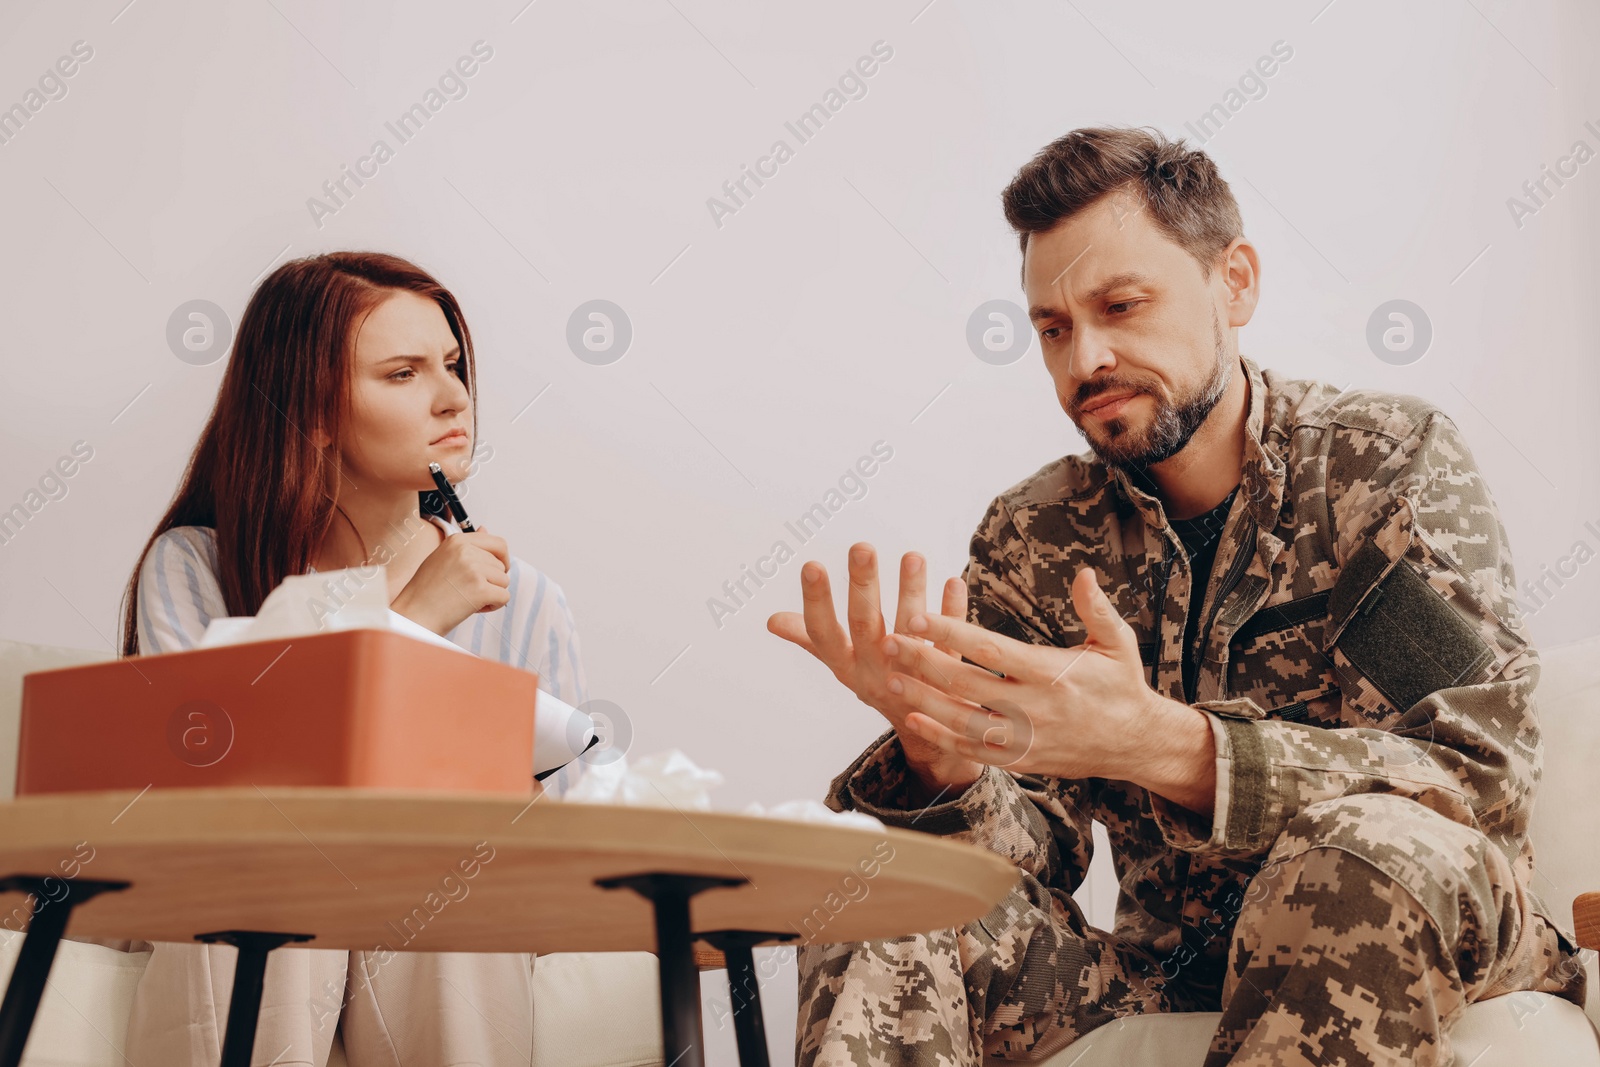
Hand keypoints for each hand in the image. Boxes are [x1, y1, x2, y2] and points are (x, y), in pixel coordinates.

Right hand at [390, 527, 510, 636]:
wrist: (414, 614)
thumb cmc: (426, 591)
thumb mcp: (443, 557)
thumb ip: (466, 545)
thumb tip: (484, 529)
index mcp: (457, 541)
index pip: (498, 543)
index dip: (501, 559)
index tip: (495, 570)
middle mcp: (466, 552)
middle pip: (501, 565)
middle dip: (492, 581)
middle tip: (470, 590)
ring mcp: (474, 570)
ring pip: (504, 581)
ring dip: (492, 593)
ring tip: (468, 598)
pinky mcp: (480, 589)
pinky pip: (504, 596)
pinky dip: (493, 605)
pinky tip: (473, 607)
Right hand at [767, 543, 985, 796]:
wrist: (924, 728)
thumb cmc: (878, 682)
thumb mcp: (842, 664)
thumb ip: (811, 639)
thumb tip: (772, 620)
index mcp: (846, 665)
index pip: (823, 632)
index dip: (816, 601)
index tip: (811, 565)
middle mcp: (875, 670)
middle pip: (866, 624)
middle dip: (863, 585)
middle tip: (861, 547)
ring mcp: (912, 674)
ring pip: (911, 629)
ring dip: (911, 591)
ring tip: (913, 555)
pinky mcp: (948, 673)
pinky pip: (951, 640)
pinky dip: (952, 610)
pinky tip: (954, 582)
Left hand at [883, 566, 1184, 781]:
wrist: (1136, 743)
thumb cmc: (1122, 686)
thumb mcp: (1117, 643)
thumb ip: (1096, 609)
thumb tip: (1084, 573)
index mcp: (1052, 674)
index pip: (991, 650)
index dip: (951, 633)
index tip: (918, 618)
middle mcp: (1035, 708)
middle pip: (967, 685)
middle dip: (923, 664)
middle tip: (888, 644)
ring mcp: (1025, 739)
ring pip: (963, 722)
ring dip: (923, 702)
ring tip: (890, 682)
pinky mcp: (1020, 760)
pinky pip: (973, 751)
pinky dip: (941, 737)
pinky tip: (913, 720)